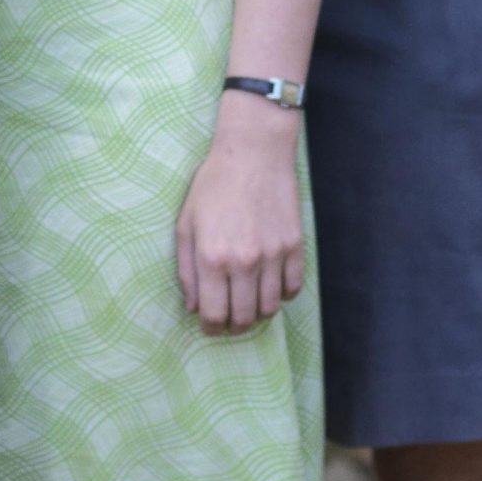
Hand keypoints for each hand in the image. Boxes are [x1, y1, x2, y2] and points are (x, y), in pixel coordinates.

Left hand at [175, 99, 303, 335]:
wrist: (253, 153)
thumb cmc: (213, 184)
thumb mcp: (187, 222)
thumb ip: (186, 268)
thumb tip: (193, 307)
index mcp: (212, 257)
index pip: (214, 314)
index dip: (210, 328)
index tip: (209, 326)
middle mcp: (245, 262)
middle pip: (244, 318)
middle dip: (233, 326)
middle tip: (227, 319)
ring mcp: (273, 256)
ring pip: (270, 309)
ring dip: (257, 313)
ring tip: (247, 303)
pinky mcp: (295, 247)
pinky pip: (292, 289)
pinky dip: (281, 295)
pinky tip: (269, 285)